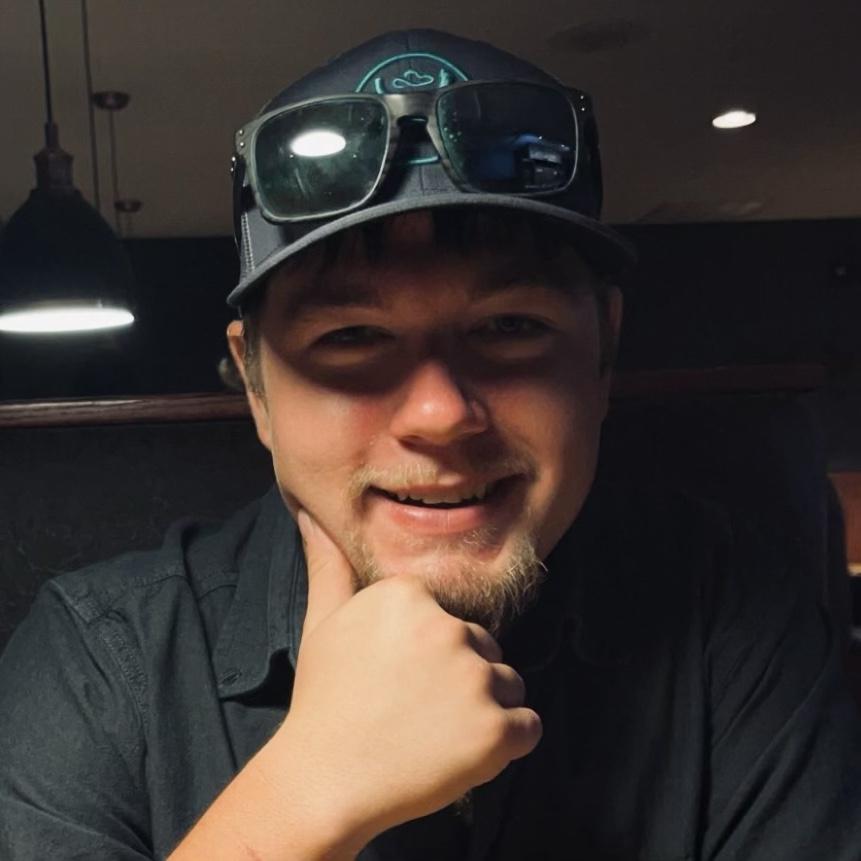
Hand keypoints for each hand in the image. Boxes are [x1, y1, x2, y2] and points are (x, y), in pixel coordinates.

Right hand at [273, 508, 541, 849]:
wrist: (323, 782)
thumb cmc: (324, 701)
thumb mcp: (321, 623)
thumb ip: (329, 566)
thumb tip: (312, 516)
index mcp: (409, 593)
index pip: (449, 618)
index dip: (428, 655)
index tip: (397, 679)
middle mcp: (448, 627)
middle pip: (483, 647)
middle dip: (461, 678)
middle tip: (414, 710)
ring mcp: (474, 679)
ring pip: (508, 684)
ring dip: (485, 710)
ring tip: (435, 733)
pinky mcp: (496, 729)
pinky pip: (528, 727)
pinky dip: (507, 744)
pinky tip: (463, 753)